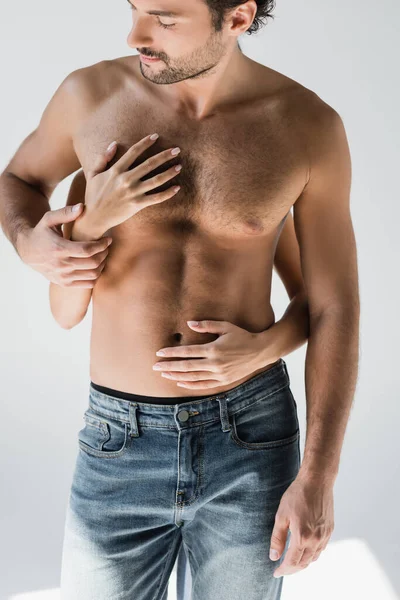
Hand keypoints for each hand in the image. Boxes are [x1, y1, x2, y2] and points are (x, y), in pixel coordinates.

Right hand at [18, 205, 112, 286]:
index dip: (102, 245)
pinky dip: (96, 275)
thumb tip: (82, 207)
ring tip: (103, 254)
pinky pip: (88, 284)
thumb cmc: (42, 232)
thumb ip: (65, 213)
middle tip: (107, 246)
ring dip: (102, 264)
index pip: (87, 250)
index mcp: (59, 248)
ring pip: (93, 274)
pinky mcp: (65, 283)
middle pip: (92, 263)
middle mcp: (61, 265)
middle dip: (104, 253)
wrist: (28, 251)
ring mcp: (63, 277)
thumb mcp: (49, 219)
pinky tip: (96, 265)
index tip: (108, 239)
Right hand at [83, 133, 181, 234]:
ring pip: (156, 180)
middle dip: (164, 156)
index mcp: (115, 170)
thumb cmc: (93, 195)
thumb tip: (114, 144)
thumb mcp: (93, 174)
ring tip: (179, 166)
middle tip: (177, 150)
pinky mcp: (137, 205)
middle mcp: (125, 179)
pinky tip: (177, 188)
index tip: (156, 136)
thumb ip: (103, 158)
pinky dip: (167, 193)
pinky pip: (156, 198)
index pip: (133, 152)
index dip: (145, 143)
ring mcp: (132, 192)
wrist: (94, 217)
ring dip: (169, 172)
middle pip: (149, 164)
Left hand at [152, 320, 269, 389]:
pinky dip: (191, 385)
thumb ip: (206, 325)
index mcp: (214, 349)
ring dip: (177, 376)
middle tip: (155, 367)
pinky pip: (204, 385)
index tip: (160, 353)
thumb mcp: (225, 326)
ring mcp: (219, 374)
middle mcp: (215, 363)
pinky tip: (180, 383)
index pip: (188, 352)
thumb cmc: (242, 336)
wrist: (260, 351)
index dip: (172, 353)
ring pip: (193, 377)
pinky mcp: (223, 381)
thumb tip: (189, 324)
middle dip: (169, 366)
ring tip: (164, 375)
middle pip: (186, 366)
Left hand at [269, 475, 334, 577]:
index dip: (283, 570)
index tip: (276, 573)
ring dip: (302, 563)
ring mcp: (325, 535)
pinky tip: (305, 550)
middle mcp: (316, 539)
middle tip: (282, 569)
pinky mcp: (330, 530)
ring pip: (314, 558)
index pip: (292, 562)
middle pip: (304, 563)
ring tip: (292, 562)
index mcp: (302, 536)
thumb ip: (277, 538)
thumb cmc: (297, 495)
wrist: (316, 481)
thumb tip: (274, 556)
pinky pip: (321, 549)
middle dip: (292, 569)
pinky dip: (312, 554)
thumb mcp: (281, 515)